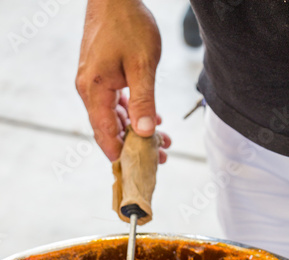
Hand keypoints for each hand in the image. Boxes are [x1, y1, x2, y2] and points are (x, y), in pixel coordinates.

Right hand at [76, 0, 170, 162]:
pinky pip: (115, 104)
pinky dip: (133, 113)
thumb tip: (145, 133)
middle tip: (160, 156)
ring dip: (137, 130)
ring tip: (163, 140)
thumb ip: (144, 101)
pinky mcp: (100, 77)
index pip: (105, 134)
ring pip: (115, 118)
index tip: (139, 169)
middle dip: (136, 146)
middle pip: (110, 129)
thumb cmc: (129, 24)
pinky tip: (152, 118)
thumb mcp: (142, 65)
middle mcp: (89, 90)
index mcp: (94, 90)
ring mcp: (93, 83)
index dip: (121, 155)